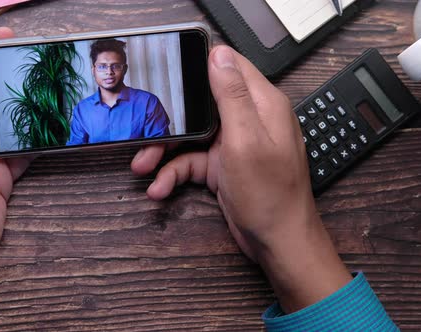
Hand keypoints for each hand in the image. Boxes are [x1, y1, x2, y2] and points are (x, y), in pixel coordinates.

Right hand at [132, 46, 350, 312]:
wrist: (278, 242)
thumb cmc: (271, 196)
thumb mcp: (246, 140)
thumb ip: (232, 95)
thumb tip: (219, 54)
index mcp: (261, 104)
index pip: (230, 66)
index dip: (200, 65)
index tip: (169, 71)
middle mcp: (247, 120)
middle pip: (200, 104)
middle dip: (170, 118)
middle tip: (145, 130)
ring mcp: (234, 144)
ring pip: (190, 135)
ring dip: (164, 151)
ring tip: (143, 166)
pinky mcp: (223, 166)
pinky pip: (192, 162)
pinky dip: (173, 174)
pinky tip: (160, 187)